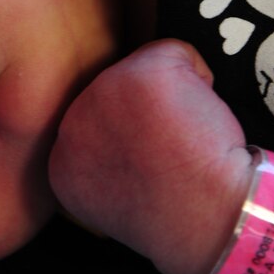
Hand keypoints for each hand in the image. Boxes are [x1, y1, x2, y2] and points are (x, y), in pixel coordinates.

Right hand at [48, 39, 252, 273]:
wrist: (211, 221)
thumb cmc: (177, 215)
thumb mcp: (114, 195)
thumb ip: (102, 158)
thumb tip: (120, 124)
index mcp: (62, 161)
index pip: (95, 121)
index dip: (133, 138)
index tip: (153, 165)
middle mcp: (73, 121)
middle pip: (114, 90)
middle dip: (148, 113)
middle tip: (171, 153)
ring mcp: (104, 93)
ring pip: (143, 68)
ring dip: (171, 97)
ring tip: (183, 139)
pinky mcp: (142, 73)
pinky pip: (178, 52)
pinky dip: (202, 79)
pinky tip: (202, 121)